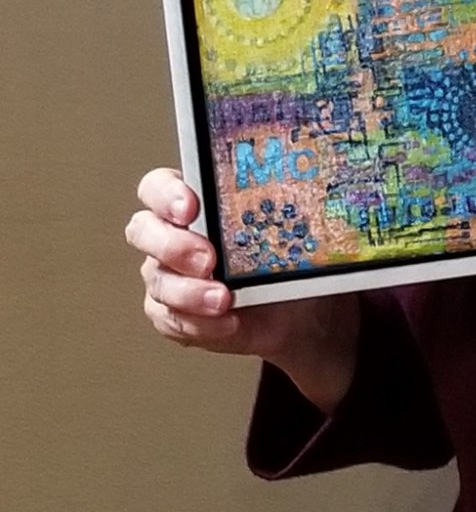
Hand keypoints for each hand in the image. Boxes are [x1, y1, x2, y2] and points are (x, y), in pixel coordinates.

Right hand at [126, 168, 358, 411]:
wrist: (295, 313)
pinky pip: (171, 320)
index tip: (190, 207)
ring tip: (223, 299)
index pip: (158, 187)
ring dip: (189, 292)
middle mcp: (171, 236)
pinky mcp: (173, 314)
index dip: (164, 194)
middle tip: (208, 259)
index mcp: (191, 203)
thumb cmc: (284, 259)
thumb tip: (296, 187)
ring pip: (158, 280)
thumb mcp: (285, 226)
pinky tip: (227, 322)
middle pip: (143, 230)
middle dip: (173, 245)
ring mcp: (166, 276)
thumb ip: (275, 206)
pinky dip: (200, 324)